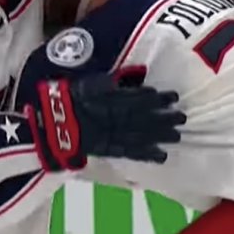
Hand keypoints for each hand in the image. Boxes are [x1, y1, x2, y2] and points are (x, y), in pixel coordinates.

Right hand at [27, 74, 185, 171]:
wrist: (50, 123)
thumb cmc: (68, 98)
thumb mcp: (87, 83)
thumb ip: (108, 81)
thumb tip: (129, 78)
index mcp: (109, 100)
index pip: (138, 99)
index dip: (157, 98)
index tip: (173, 96)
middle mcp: (114, 118)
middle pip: (144, 118)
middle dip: (164, 118)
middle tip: (182, 117)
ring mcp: (112, 135)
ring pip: (141, 135)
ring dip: (160, 136)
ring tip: (177, 136)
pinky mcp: (108, 150)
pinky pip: (130, 153)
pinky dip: (146, 155)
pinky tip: (162, 156)